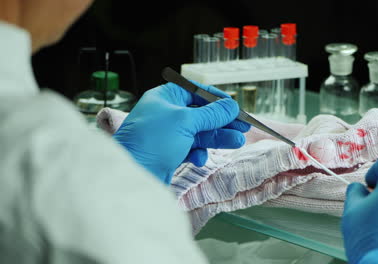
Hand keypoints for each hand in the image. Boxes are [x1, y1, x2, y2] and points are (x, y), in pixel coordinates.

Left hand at [113, 82, 249, 183]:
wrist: (131, 174)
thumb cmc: (150, 142)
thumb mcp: (185, 122)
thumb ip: (211, 114)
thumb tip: (231, 105)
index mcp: (165, 98)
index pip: (196, 92)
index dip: (217, 99)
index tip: (235, 107)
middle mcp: (166, 114)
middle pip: (202, 114)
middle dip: (222, 121)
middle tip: (244, 126)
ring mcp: (168, 134)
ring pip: (200, 133)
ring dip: (218, 137)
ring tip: (237, 141)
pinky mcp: (170, 153)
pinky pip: (191, 148)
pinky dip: (199, 153)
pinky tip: (200, 158)